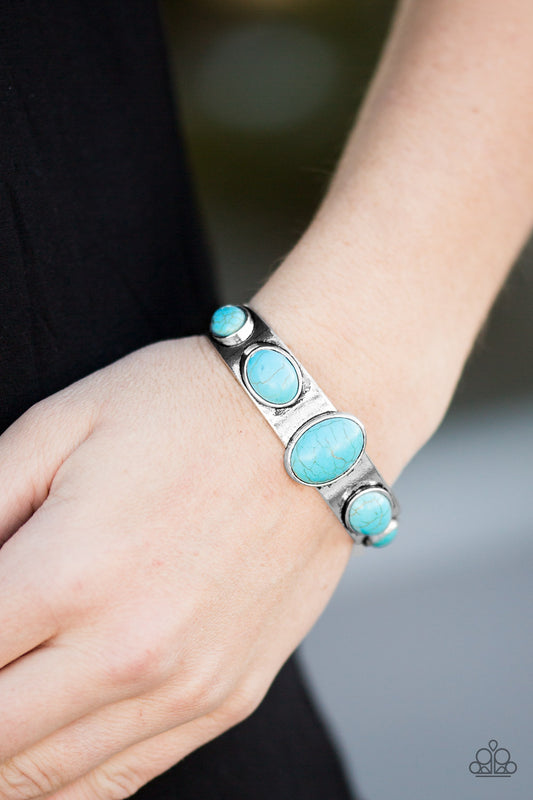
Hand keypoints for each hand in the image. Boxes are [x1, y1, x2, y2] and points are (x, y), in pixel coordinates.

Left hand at [0, 335, 352, 799]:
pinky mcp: (228, 697)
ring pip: (47, 780)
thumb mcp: (58, 426)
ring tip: (5, 700)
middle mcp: (128, 651)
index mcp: (69, 574)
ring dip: (3, 757)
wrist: (315, 422)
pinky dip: (65, 778)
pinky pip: (121, 777)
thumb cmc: (188, 408)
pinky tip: (45, 738)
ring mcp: (186, 686)